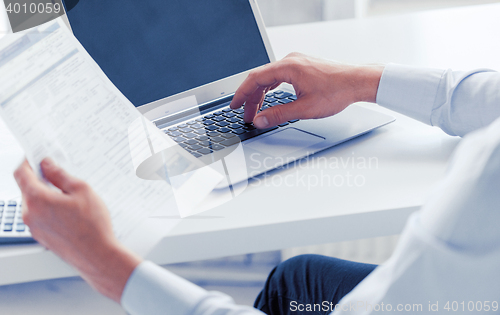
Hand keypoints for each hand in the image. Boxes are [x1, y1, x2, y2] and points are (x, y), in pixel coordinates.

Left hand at [14, 158, 141, 302]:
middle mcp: (30, 214)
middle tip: (58, 173)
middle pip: (26, 188)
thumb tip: (48, 165)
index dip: (27, 161)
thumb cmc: (92, 225)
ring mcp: (34, 228)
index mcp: (36, 200)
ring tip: (69, 195)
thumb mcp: (81, 190)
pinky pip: (40, 216)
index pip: (20, 173)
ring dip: (46, 194)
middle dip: (40, 178)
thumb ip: (60, 175)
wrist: (97, 256)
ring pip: (34, 203)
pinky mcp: (42, 237)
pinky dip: (49, 208)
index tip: (36, 156)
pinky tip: (69, 210)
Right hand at [230, 53, 383, 127]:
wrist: (357, 81)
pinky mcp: (302, 66)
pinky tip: (269, 97)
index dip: (241, 94)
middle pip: (260, 78)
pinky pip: (279, 76)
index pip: (255, 79)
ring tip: (256, 110)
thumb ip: (279, 115)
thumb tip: (260, 120)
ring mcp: (296, 62)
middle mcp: (290, 60)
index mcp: (288, 67)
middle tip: (245, 115)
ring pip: (269, 77)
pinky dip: (271, 88)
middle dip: (251, 98)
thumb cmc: (337, 91)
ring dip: (261, 94)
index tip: (234, 106)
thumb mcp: (304, 109)